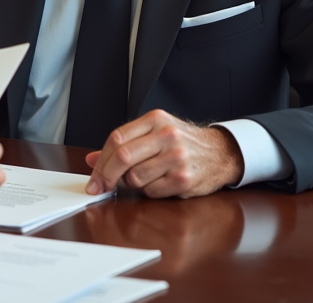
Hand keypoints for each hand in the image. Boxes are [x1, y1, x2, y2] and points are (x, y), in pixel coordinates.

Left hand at [84, 109, 244, 198]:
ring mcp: (177, 157)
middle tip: (100, 187)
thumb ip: (123, 145)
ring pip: (135, 177)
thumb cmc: (183, 143)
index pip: (117, 138)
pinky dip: (149, 192)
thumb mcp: (154, 134)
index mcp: (155, 120)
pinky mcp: (184, 179)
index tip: (94, 176)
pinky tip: (159, 183)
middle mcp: (167, 135)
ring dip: (132, 184)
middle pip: (123, 157)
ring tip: (144, 178)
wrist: (220, 153)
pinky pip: (151, 191)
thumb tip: (91, 160)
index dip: (100, 160)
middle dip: (106, 176)